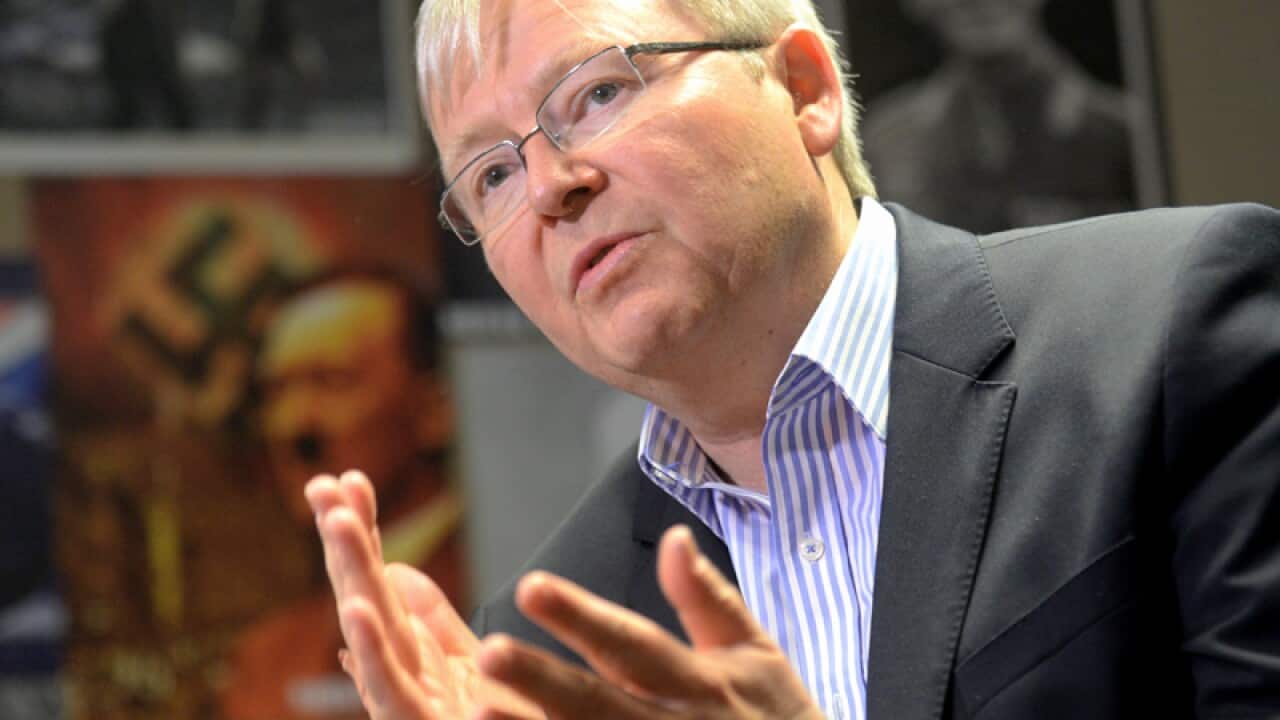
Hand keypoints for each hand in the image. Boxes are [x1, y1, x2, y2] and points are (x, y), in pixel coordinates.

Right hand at [305, 471, 540, 719]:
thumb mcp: (470, 672)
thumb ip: (436, 625)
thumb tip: (399, 567)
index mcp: (416, 661)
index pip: (382, 584)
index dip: (363, 535)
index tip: (346, 479)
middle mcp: (404, 683)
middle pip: (369, 600)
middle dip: (346, 542)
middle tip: (325, 484)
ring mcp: (409, 712)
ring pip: (373, 639)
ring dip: (352, 578)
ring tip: (336, 522)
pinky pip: (393, 697)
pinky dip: (372, 653)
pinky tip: (357, 610)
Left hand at [475, 525, 824, 719]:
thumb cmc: (776, 717)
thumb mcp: (755, 651)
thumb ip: (707, 598)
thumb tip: (673, 536)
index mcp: (696, 682)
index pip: (630, 643)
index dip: (581, 617)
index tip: (531, 587)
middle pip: (597, 705)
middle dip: (542, 681)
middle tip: (488, 652)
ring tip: (476, 709)